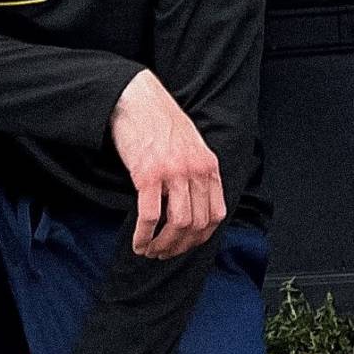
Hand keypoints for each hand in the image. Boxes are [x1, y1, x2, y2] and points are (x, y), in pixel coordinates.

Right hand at [110, 71, 224, 257]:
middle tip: (162, 253)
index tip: (185, 246)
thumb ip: (198, 173)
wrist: (138, 100)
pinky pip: (150, 216)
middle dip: (179, 246)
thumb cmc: (161, 123)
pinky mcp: (148, 174)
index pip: (216, 215)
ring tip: (149, 250)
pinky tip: (137, 242)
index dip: (200, 238)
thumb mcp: (192, 146)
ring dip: (162, 245)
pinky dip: (144, 235)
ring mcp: (173, 173)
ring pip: (177, 224)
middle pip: (197, 224)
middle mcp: (196, 171)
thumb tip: (194, 206)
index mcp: (209, 166)